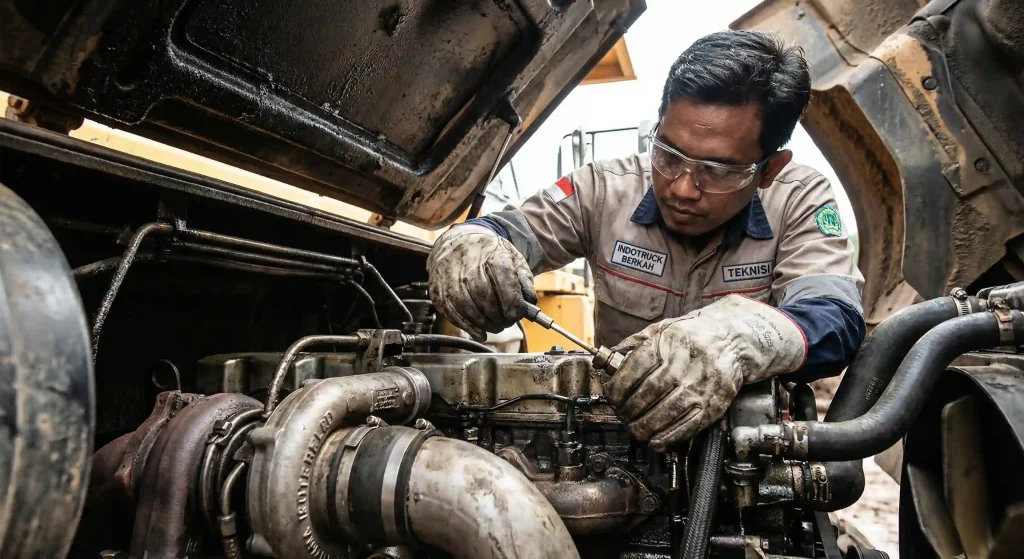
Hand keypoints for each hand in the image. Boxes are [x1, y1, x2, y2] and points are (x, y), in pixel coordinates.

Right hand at [427, 226, 536, 340]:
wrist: (457, 241)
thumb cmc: (487, 252)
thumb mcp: (512, 256)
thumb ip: (524, 278)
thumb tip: (530, 302)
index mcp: (490, 254)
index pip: (504, 284)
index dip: (514, 305)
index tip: (519, 313)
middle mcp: (467, 265)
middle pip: (485, 298)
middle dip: (500, 317)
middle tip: (508, 322)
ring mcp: (449, 279)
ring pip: (468, 308)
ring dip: (486, 323)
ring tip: (496, 325)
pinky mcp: (438, 292)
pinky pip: (453, 314)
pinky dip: (469, 327)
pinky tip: (480, 332)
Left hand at [604, 295, 806, 450]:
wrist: (734, 341)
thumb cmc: (693, 336)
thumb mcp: (663, 329)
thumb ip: (635, 344)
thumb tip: (606, 360)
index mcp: (670, 343)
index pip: (636, 368)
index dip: (618, 386)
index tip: (611, 396)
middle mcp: (686, 364)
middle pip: (649, 393)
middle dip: (629, 409)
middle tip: (621, 414)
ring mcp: (701, 386)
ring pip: (666, 413)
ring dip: (644, 426)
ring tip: (634, 429)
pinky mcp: (713, 405)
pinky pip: (688, 426)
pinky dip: (668, 437)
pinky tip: (655, 440)